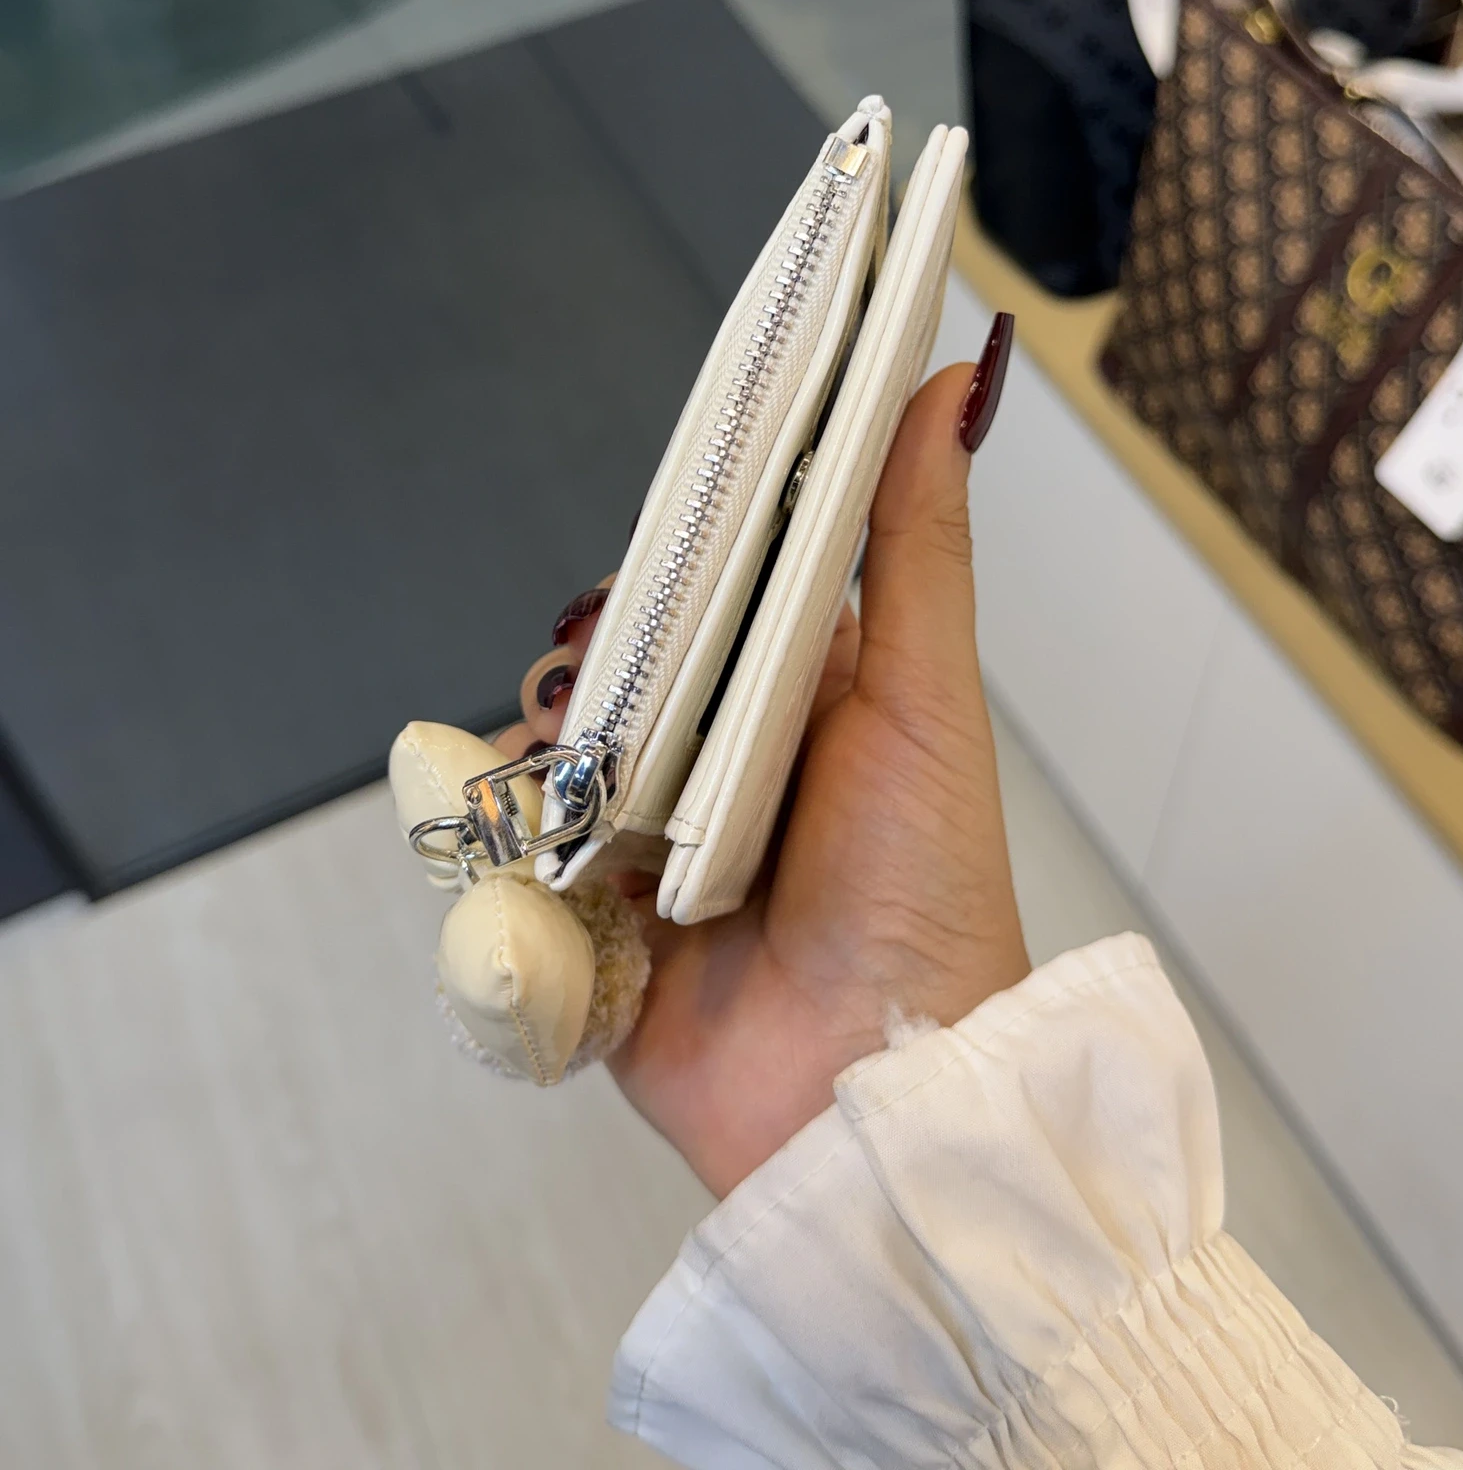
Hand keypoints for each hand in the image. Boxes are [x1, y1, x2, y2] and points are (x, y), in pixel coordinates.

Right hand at [497, 319, 1027, 1196]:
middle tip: (590, 671)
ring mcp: (655, 853)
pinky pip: (516, 864)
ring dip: (544, 749)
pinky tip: (520, 825)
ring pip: (558, 762)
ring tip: (562, 755)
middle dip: (591, 664)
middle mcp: (725, 767)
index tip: (645, 542)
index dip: (672, 563)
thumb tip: (951, 379)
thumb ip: (913, 542)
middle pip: (620, 675)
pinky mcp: (594, 933)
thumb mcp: (922, 695)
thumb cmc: (925, 889)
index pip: (716, 597)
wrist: (869, 1091)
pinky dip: (503, 840)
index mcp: (804, 701)